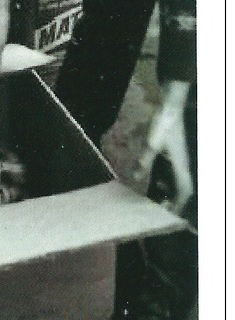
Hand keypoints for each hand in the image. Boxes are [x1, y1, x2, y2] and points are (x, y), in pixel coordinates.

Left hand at [134, 81, 192, 214]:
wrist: (170, 103)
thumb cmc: (164, 123)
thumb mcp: (152, 143)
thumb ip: (144, 160)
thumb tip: (136, 177)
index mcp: (180, 164)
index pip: (184, 190)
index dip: (179, 204)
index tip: (170, 216)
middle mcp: (181, 162)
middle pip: (180, 187)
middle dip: (172, 199)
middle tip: (159, 209)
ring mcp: (177, 155)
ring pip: (174, 177)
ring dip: (166, 188)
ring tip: (152, 196)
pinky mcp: (172, 148)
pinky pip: (169, 168)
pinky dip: (162, 175)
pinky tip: (149, 174)